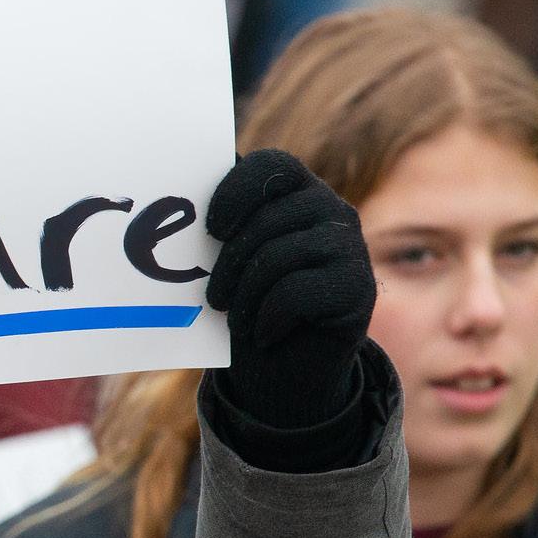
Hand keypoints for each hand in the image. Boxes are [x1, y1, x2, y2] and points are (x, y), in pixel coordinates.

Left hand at [205, 149, 375, 431]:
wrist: (288, 373)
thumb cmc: (252, 309)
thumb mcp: (231, 264)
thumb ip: (220, 227)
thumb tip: (178, 193)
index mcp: (299, 193)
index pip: (272, 165)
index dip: (235, 191)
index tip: (211, 230)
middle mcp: (331, 211)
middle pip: (268, 218)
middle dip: (229, 263)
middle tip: (213, 298)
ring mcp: (350, 247)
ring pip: (279, 256)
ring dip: (245, 296)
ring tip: (237, 322)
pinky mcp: (358, 287)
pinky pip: (297, 292)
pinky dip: (268, 318)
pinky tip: (264, 334)